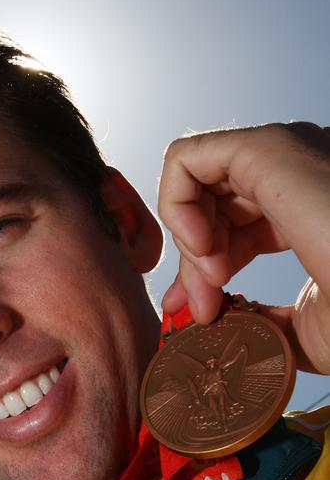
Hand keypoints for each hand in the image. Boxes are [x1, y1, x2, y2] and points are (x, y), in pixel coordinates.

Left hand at [158, 122, 329, 372]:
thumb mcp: (296, 331)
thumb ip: (258, 320)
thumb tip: (219, 319)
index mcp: (305, 210)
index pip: (231, 228)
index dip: (201, 272)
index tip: (197, 314)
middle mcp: (293, 176)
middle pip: (210, 209)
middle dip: (192, 265)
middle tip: (200, 309)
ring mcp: (280, 157)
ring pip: (195, 184)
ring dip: (188, 242)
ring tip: (213, 280)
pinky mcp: (265, 148)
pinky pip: (185, 160)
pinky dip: (175, 206)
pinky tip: (202, 248)